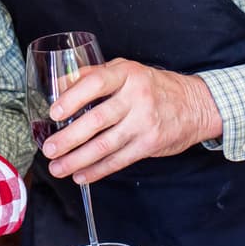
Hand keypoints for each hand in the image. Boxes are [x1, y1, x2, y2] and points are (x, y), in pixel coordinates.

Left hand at [40, 58, 221, 183]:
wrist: (195, 105)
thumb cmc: (154, 86)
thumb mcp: (127, 70)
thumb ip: (96, 74)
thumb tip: (61, 84)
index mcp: (127, 74)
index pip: (96, 83)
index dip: (72, 98)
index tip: (54, 113)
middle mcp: (136, 97)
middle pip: (96, 120)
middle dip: (68, 138)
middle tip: (49, 149)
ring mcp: (143, 123)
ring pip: (104, 145)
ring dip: (77, 159)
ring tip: (58, 167)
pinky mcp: (149, 145)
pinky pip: (118, 160)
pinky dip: (97, 171)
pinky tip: (81, 175)